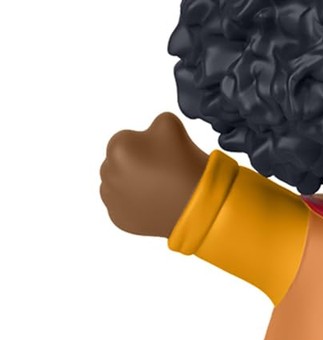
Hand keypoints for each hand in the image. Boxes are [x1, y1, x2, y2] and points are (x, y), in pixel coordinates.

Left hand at [100, 112, 208, 236]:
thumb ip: (155, 121)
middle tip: (163, 169)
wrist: (196, 205)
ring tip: (160, 186)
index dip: (147, 144)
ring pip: (120, 182)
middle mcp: (108, 172)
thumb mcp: (172, 125)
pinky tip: (156, 200)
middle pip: (121, 161)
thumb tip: (151, 131)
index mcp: (119, 147)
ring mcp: (111, 198)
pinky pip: (124, 205)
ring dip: (134, 182)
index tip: (164, 152)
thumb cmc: (184, 165)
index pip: (127, 138)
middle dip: (137, 163)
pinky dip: (137, 202)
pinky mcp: (119, 218)